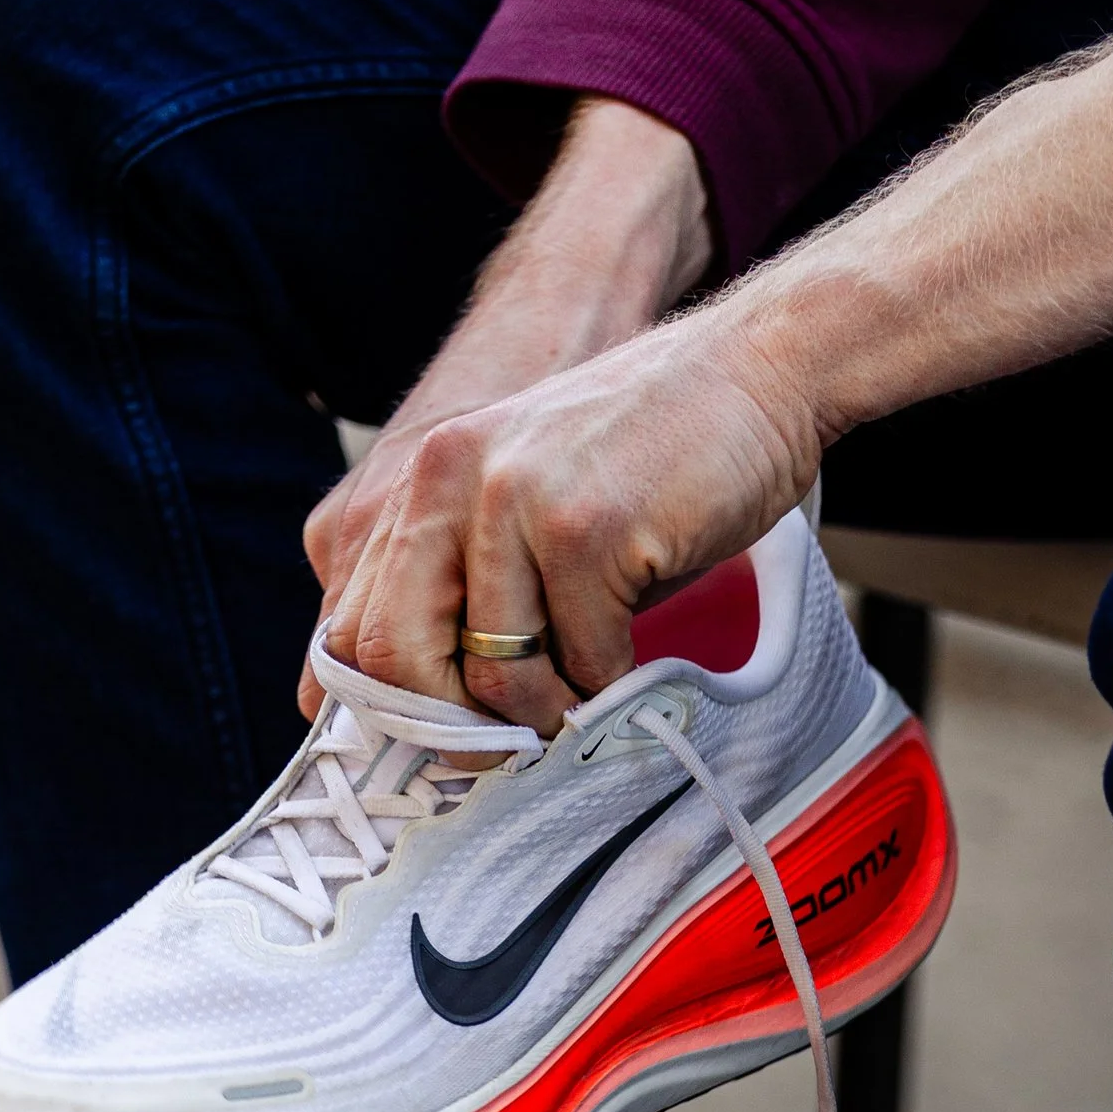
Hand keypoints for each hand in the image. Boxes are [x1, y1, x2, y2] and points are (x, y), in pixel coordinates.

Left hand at [315, 305, 817, 730]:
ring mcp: (515, 500)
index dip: (398, 703)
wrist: (760, 369)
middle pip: (396, 660)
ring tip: (588, 692)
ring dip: (550, 708)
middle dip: (459, 724)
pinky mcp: (587, 529)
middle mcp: (448, 480)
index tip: (457, 730)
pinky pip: (582, 660)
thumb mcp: (531, 502)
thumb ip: (472, 583)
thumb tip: (442, 712)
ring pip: (494, 675)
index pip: (352, 626)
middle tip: (514, 742)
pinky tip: (634, 651)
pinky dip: (612, 679)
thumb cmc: (654, 455)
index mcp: (423, 478)